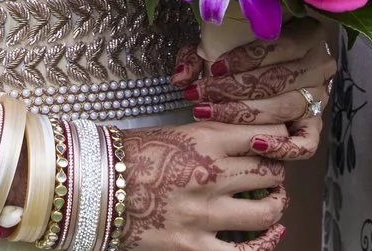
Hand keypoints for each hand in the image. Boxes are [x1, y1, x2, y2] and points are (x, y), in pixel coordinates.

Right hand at [117, 122, 289, 250]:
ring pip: (267, 211)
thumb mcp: (177, 131)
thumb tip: (249, 141)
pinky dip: (265, 244)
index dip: (277, 142)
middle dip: (276, 174)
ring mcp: (203, 214)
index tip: (275, 147)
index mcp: (206, 139)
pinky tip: (271, 236)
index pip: (265, 137)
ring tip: (272, 203)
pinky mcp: (193, 247)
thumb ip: (215, 136)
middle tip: (269, 176)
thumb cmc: (131, 156)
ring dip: (275, 206)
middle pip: (271, 172)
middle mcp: (210, 175)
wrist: (94, 186)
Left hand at [174, 20, 334, 159]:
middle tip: (200, 97)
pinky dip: (282, 146)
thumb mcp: (224, 40)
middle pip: (277, 80)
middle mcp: (319, 65)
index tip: (213, 68)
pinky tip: (255, 144)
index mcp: (307, 33)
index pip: (279, 46)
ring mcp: (320, 97)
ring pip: (284, 109)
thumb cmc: (245, 48)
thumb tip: (180, 78)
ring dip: (243, 114)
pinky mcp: (315, 125)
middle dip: (232, 90)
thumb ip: (199, 54)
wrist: (271, 65)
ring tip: (210, 114)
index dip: (245, 59)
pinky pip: (306, 143)